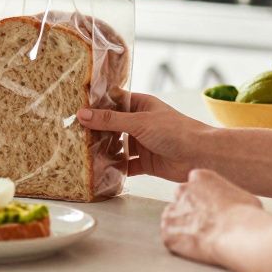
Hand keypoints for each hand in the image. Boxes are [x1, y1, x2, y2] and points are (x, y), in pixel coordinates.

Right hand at [76, 92, 211, 182]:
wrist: (201, 157)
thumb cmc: (175, 131)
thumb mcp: (139, 122)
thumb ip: (110, 120)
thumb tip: (82, 114)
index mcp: (141, 105)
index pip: (113, 101)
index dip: (95, 104)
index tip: (73, 106)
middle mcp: (140, 123)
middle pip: (112, 125)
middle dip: (95, 130)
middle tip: (71, 132)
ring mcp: (142, 143)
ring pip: (117, 146)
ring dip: (103, 150)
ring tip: (79, 152)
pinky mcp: (146, 163)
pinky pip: (125, 165)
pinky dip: (114, 168)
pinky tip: (99, 170)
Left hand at [161, 168, 261, 264]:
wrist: (239, 235)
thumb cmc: (246, 217)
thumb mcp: (243, 197)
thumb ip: (227, 197)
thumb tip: (231, 207)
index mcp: (200, 178)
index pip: (195, 185)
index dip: (204, 200)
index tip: (211, 211)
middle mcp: (182, 191)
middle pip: (182, 201)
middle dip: (190, 212)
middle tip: (205, 226)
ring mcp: (172, 211)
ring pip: (174, 219)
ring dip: (183, 228)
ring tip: (202, 239)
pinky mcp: (167, 232)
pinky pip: (170, 238)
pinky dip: (180, 244)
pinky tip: (195, 248)